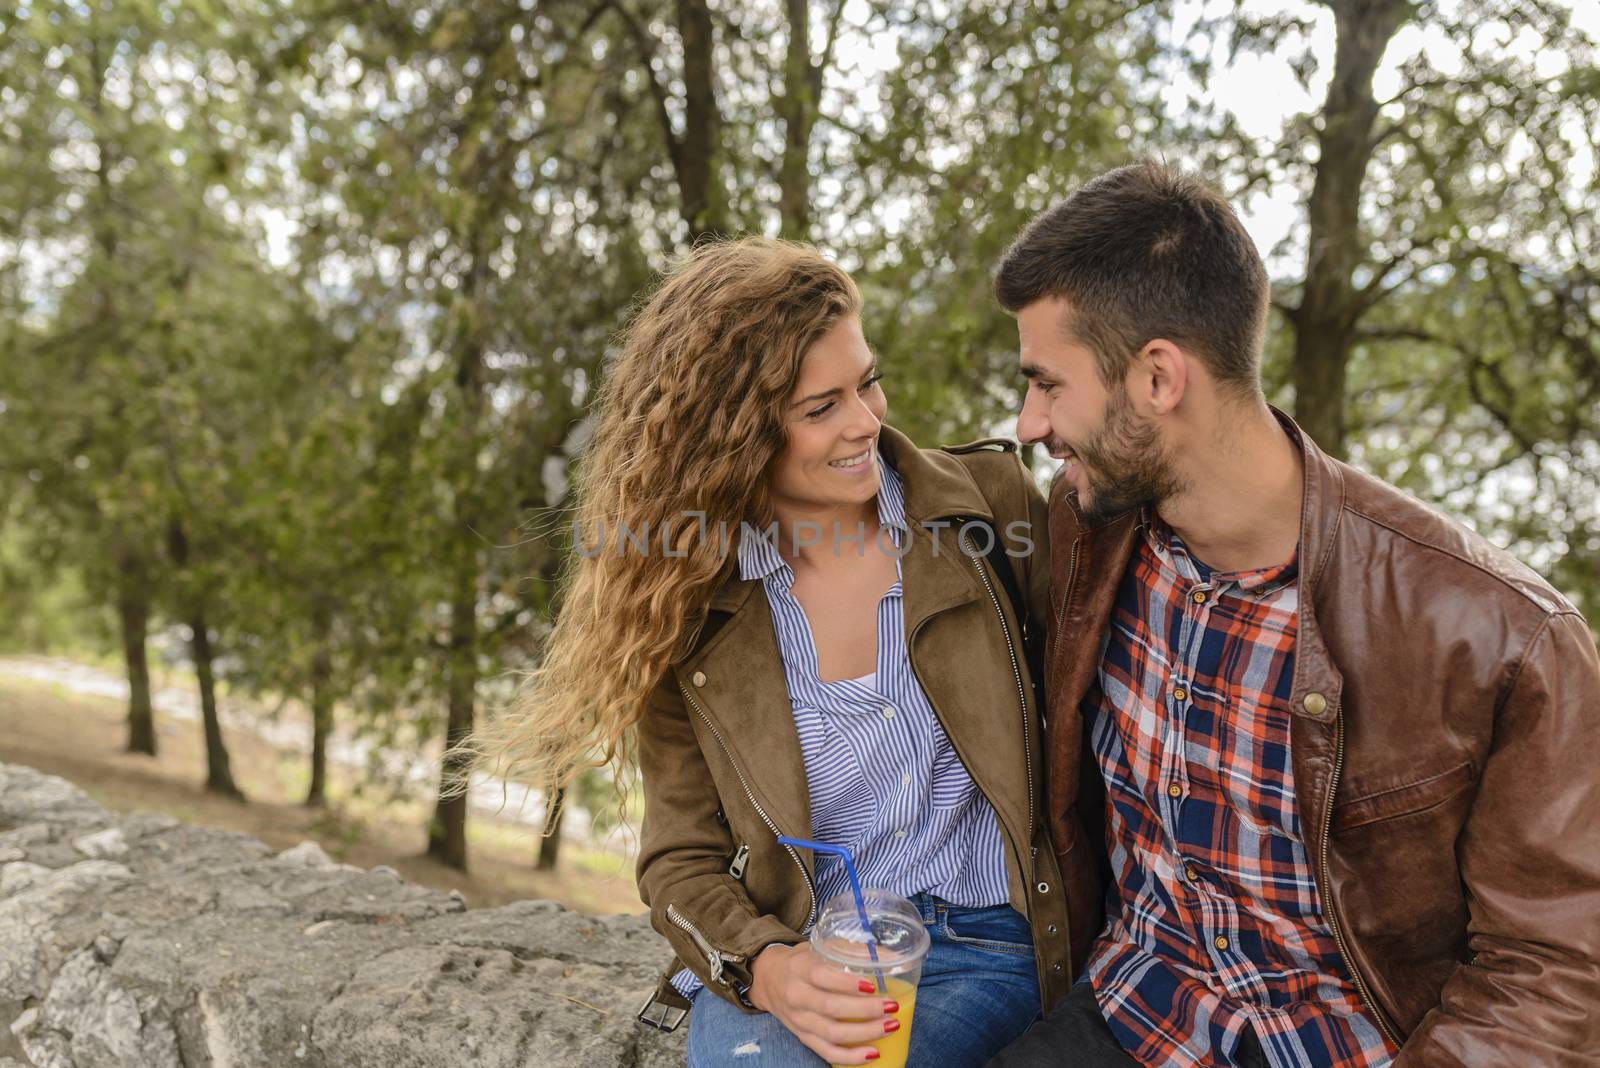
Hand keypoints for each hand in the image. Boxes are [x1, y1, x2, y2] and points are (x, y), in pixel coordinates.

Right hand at [747, 943, 899, 1063]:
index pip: (822, 977)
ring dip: (864, 1033)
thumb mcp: (820, 947)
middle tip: (891, 1006)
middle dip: (865, 1010)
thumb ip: (851, 951)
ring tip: (890, 1026)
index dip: (847, 984)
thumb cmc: (802, 960)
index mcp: (800, 968)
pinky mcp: (803, 1037)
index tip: (873, 985)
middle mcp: (797, 996)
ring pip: (832, 1033)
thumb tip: (893, 957)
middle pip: (831, 1007)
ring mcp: (799, 1020)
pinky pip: (827, 1052)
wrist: (767, 979)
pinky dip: (850, 1057)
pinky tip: (873, 1053)